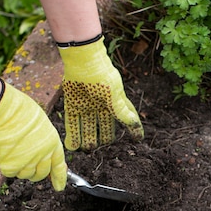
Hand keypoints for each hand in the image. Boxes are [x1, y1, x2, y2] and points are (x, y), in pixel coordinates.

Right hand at [0, 82, 66, 190]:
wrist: (5, 111)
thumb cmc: (22, 111)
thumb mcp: (41, 124)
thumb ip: (44, 140)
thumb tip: (43, 154)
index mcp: (52, 144)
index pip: (59, 166)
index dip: (60, 178)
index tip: (59, 187)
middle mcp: (43, 155)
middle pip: (41, 174)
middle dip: (36, 173)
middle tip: (28, 164)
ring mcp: (27, 161)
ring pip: (26, 175)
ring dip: (21, 168)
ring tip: (15, 153)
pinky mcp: (12, 165)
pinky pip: (11, 173)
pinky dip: (8, 167)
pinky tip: (6, 155)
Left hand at [58, 36, 143, 150]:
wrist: (83, 60)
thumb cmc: (102, 75)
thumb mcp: (115, 95)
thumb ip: (122, 111)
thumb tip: (134, 126)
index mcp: (115, 101)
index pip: (126, 118)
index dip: (132, 128)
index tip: (137, 139)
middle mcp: (101, 105)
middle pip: (104, 126)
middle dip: (103, 139)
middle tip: (101, 150)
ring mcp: (87, 105)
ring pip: (88, 127)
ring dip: (87, 138)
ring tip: (87, 150)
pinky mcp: (73, 104)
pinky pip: (73, 123)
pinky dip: (72, 134)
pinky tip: (72, 146)